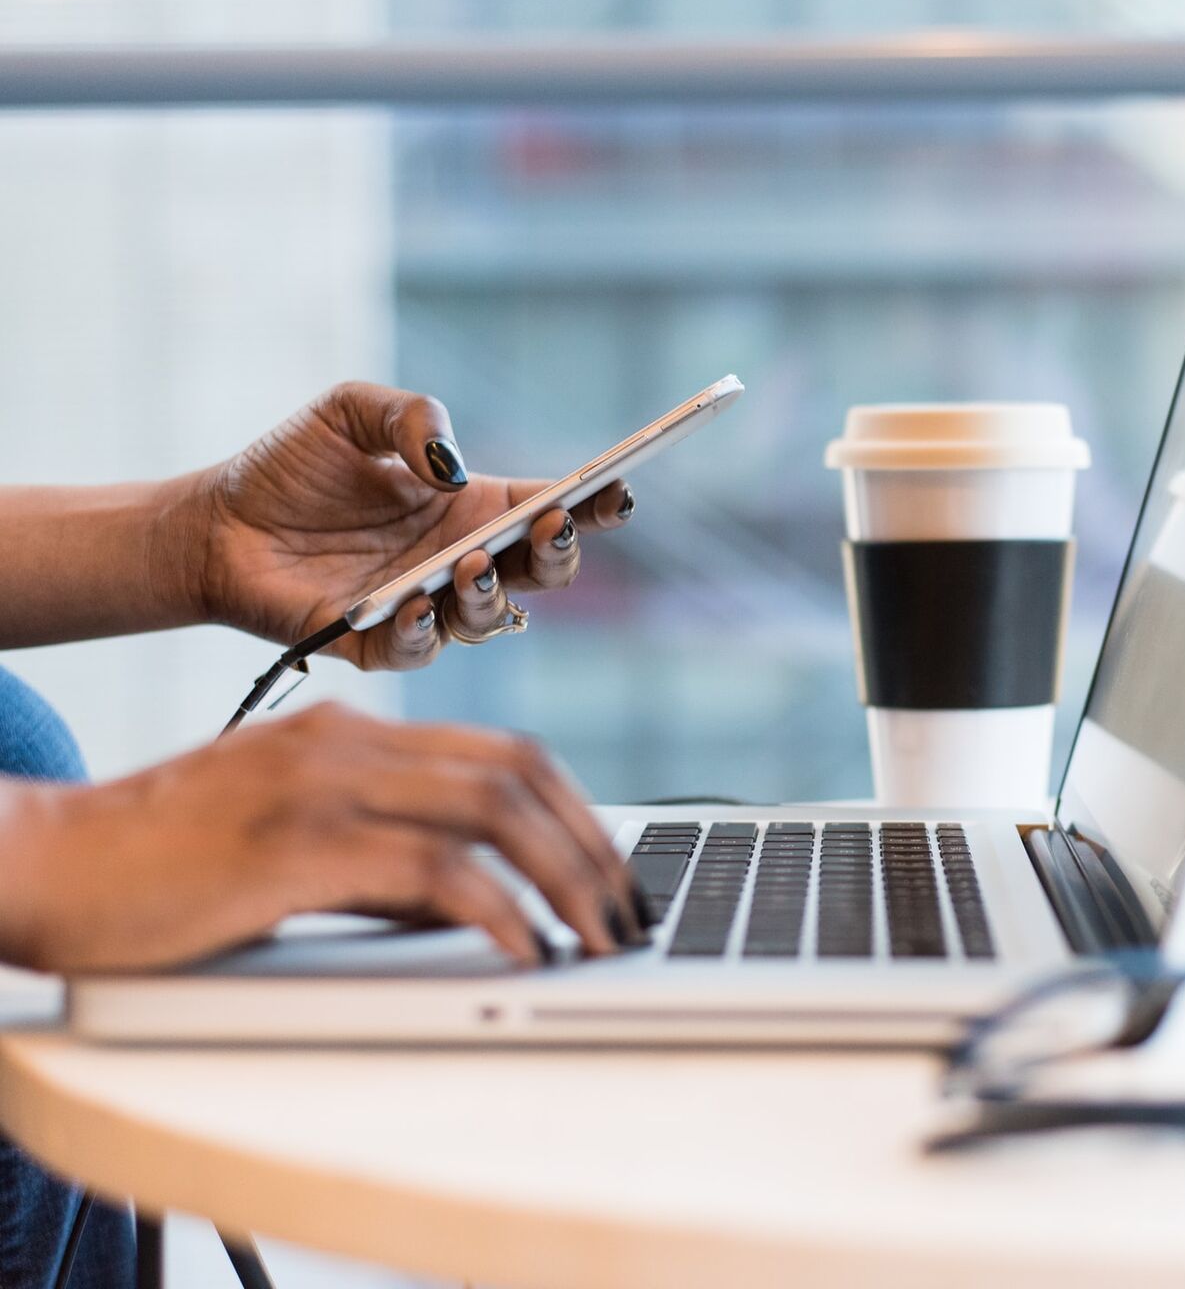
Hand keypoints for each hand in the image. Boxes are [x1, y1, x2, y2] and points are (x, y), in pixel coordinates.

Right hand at [0, 702, 644, 972]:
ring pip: (493, 810)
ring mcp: (323, 786)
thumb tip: (473, 904)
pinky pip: (433, 871)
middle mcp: (348, 743)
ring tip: (599, 937)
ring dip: (565, 878)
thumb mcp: (291, 844)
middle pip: (518, 772)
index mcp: (352, 733)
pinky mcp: (295, 845)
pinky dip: (497, 911)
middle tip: (627, 911)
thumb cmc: (159, 866)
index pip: (504, 751)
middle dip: (592, 845)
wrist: (42, 862)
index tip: (612, 869)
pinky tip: (524, 949)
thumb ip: (382, 859)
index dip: (576, 809)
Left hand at [194, 382, 637, 668]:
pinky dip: (424, 630)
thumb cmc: (290, 467)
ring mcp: (424, 606)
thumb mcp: (351, 411)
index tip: (616, 489)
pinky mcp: (375, 644)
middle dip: (560, 553)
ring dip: (491, 594)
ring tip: (470, 563)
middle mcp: (460, 561)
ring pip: (490, 618)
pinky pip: (418, 650)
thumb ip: (411, 416)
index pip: (552, 508)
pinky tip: (415, 602)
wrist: (213, 523)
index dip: (593, 503)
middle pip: (542, 572)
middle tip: (551, 525)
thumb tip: (451, 466)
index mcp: (472, 507)